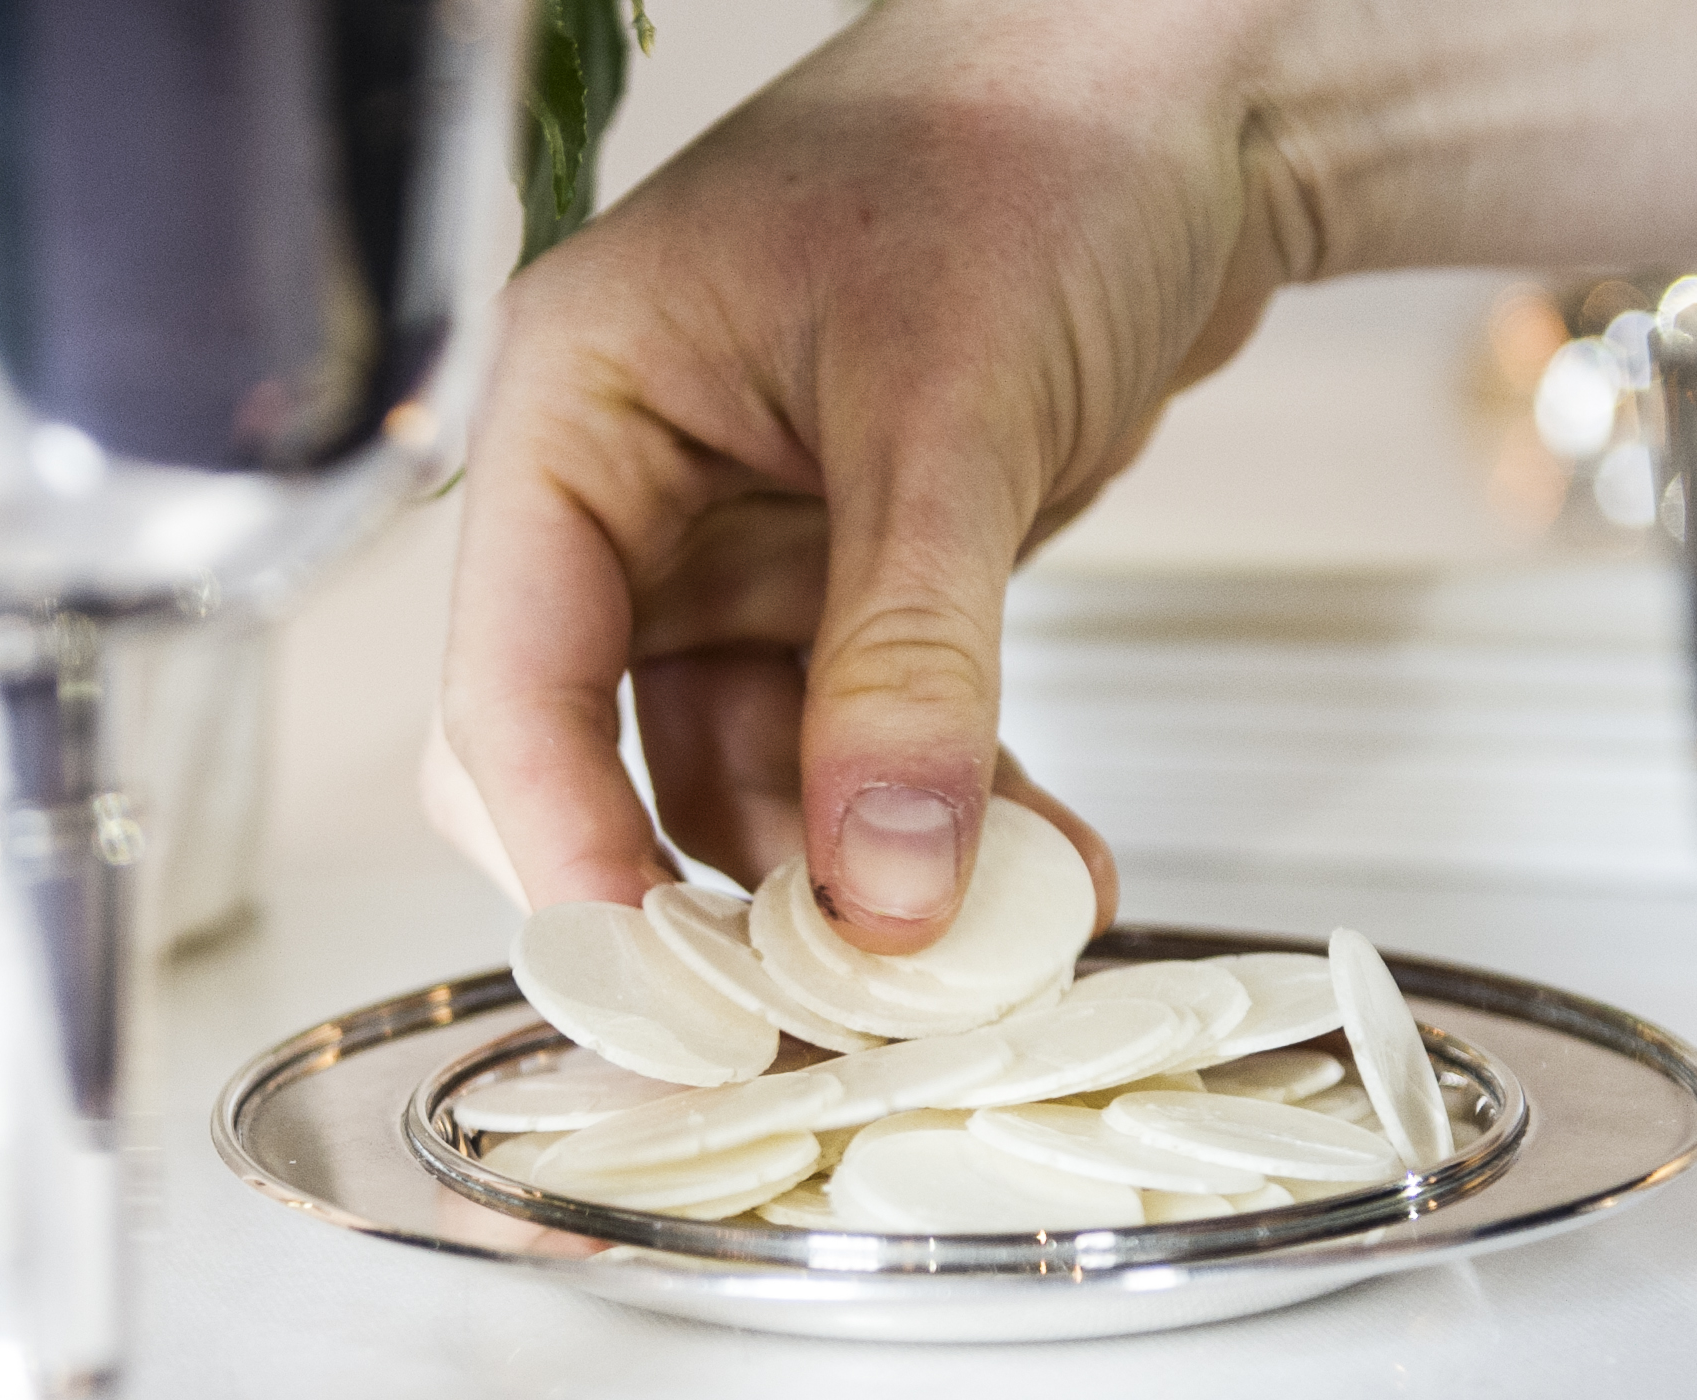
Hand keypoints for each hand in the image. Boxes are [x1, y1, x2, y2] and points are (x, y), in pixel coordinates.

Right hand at [441, 0, 1300, 947]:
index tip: (662, 984)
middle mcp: (628, 493)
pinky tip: (1039, 877)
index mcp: (574, 409)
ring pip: (740, 776)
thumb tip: (889, 885)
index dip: (567, 848)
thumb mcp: (956, 412)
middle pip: (593, 759)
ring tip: (982, 949)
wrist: (1187, 85)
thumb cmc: (1031, 142)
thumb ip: (912, 660)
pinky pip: (857, 748)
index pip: (508, 677)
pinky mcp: (840, 583)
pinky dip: (940, 823)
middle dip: (701, 891)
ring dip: (852, 878)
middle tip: (809, 1010)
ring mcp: (732, 546)